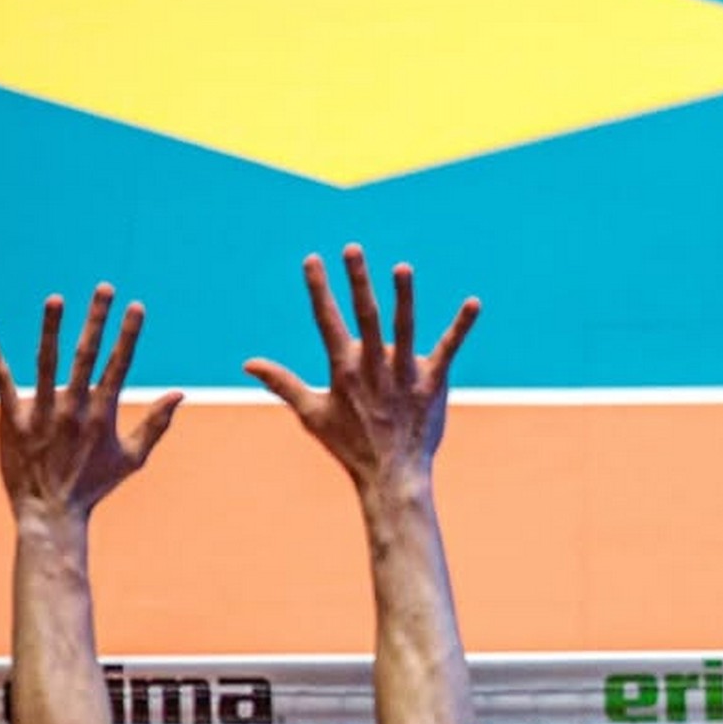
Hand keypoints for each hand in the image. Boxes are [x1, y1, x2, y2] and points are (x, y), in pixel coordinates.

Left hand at [0, 287, 181, 523]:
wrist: (51, 512)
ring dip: (51, 328)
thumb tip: (180, 394)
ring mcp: (42, 412)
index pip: (120, 365)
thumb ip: (157, 424)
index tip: (136, 306)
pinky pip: (2, 382)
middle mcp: (74, 408)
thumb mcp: (133, 458)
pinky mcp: (12, 419)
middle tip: (104, 287)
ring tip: (56, 299)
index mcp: (103, 414)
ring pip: (46, 362)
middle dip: (97, 319)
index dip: (129, 334)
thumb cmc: (93, 486)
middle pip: (87, 355)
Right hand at [246, 246, 478, 494]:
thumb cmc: (349, 446)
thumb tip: (248, 363)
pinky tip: (474, 303)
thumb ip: (281, 383)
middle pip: (366, 316)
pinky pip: (449, 349)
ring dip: (404, 297)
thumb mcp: (311, 414)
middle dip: (358, 281)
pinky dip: (461, 326)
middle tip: (353, 248)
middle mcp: (373, 367)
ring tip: (402, 268)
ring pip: (404, 328)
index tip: (312, 259)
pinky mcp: (433, 383)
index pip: (326, 321)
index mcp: (343, 370)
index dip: (319, 289)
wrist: (391, 475)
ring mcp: (405, 374)